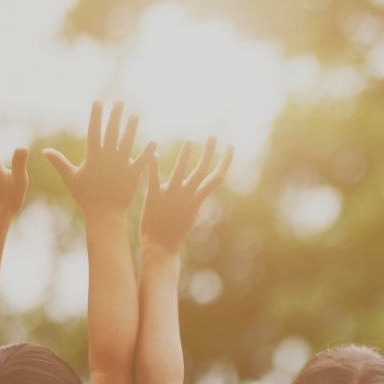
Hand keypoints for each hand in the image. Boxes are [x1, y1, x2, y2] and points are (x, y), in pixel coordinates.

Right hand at [42, 101, 156, 216]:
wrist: (104, 213)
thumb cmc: (86, 196)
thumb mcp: (71, 177)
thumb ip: (59, 162)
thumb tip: (44, 151)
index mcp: (93, 157)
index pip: (94, 131)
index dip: (96, 116)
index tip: (98, 102)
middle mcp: (107, 158)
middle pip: (112, 132)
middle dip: (115, 116)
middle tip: (119, 101)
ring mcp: (121, 166)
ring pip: (128, 143)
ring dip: (131, 128)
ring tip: (135, 115)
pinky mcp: (133, 175)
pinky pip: (142, 161)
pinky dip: (148, 152)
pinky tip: (154, 141)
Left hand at [139, 136, 233, 252]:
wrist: (160, 247)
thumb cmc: (175, 233)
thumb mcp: (189, 219)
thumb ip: (195, 208)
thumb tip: (199, 205)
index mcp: (197, 199)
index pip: (216, 177)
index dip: (225, 161)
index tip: (230, 147)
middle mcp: (187, 196)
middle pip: (202, 171)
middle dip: (209, 153)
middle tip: (213, 136)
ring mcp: (171, 196)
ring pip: (181, 172)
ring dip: (186, 155)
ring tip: (191, 140)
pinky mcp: (154, 198)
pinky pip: (155, 180)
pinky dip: (154, 167)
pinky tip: (152, 153)